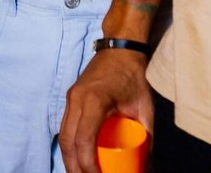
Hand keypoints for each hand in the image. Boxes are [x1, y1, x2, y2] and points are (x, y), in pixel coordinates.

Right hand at [59, 50, 154, 172]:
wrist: (121, 49)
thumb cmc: (134, 76)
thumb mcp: (145, 107)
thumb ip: (147, 136)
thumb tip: (147, 165)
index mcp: (94, 100)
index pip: (84, 140)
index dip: (88, 165)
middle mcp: (77, 99)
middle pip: (68, 142)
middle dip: (75, 167)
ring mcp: (71, 97)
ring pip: (63, 136)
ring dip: (69, 159)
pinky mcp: (71, 98)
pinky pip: (65, 127)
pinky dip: (69, 146)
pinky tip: (76, 158)